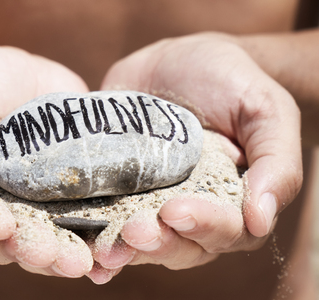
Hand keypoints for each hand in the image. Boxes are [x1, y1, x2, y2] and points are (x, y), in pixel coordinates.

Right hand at [0, 42, 92, 277]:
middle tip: (52, 256)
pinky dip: (94, 234)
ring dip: (64, 252)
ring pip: (46, 234)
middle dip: (30, 248)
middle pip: (7, 237)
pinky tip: (110, 251)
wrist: (8, 72)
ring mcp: (33, 203)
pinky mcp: (66, 190)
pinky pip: (80, 216)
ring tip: (84, 260)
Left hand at [88, 32, 301, 282]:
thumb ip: (276, 163)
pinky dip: (93, 233)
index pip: (225, 229)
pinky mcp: (117, 189)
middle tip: (134, 231)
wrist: (178, 61)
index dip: (203, 225)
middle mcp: (191, 209)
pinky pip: (106, 218)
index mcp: (231, 200)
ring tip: (105, 245)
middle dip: (156, 241)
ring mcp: (150, 202)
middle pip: (179, 244)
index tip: (177, 211)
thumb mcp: (265, 111)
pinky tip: (80, 239)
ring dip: (122, 247)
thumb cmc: (231, 83)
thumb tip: (261, 219)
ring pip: (140, 240)